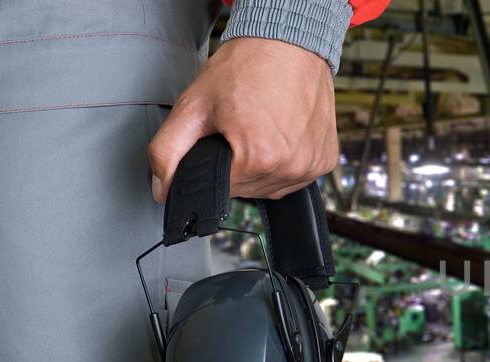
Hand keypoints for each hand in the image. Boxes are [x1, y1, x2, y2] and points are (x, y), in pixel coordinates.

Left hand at [149, 37, 338, 201]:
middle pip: (247, 190)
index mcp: (259, 157)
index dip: (213, 165)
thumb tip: (163, 188)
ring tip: (260, 129)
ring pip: (271, 187)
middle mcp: (292, 166)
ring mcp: (313, 166)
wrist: (288, 44)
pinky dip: (284, 162)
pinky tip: (280, 134)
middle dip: (236, 166)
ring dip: (260, 167)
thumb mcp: (193, 105)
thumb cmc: (246, 67)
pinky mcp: (325, 160)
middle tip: (239, 128)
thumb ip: (167, 151)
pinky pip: (295, 178)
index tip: (220, 137)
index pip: (220, 190)